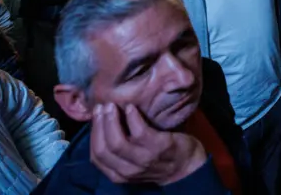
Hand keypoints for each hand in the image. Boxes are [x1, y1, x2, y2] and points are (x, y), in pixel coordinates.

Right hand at [89, 103, 206, 185]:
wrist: (186, 166)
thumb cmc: (157, 159)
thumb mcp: (132, 160)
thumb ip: (119, 149)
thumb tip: (103, 123)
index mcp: (118, 174)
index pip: (96, 156)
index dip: (94, 134)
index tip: (95, 115)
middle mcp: (128, 170)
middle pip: (104, 149)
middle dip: (99, 125)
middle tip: (102, 107)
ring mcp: (144, 160)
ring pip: (117, 143)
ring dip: (111, 121)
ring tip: (112, 105)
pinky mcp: (159, 148)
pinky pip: (140, 132)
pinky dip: (132, 118)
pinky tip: (131, 108)